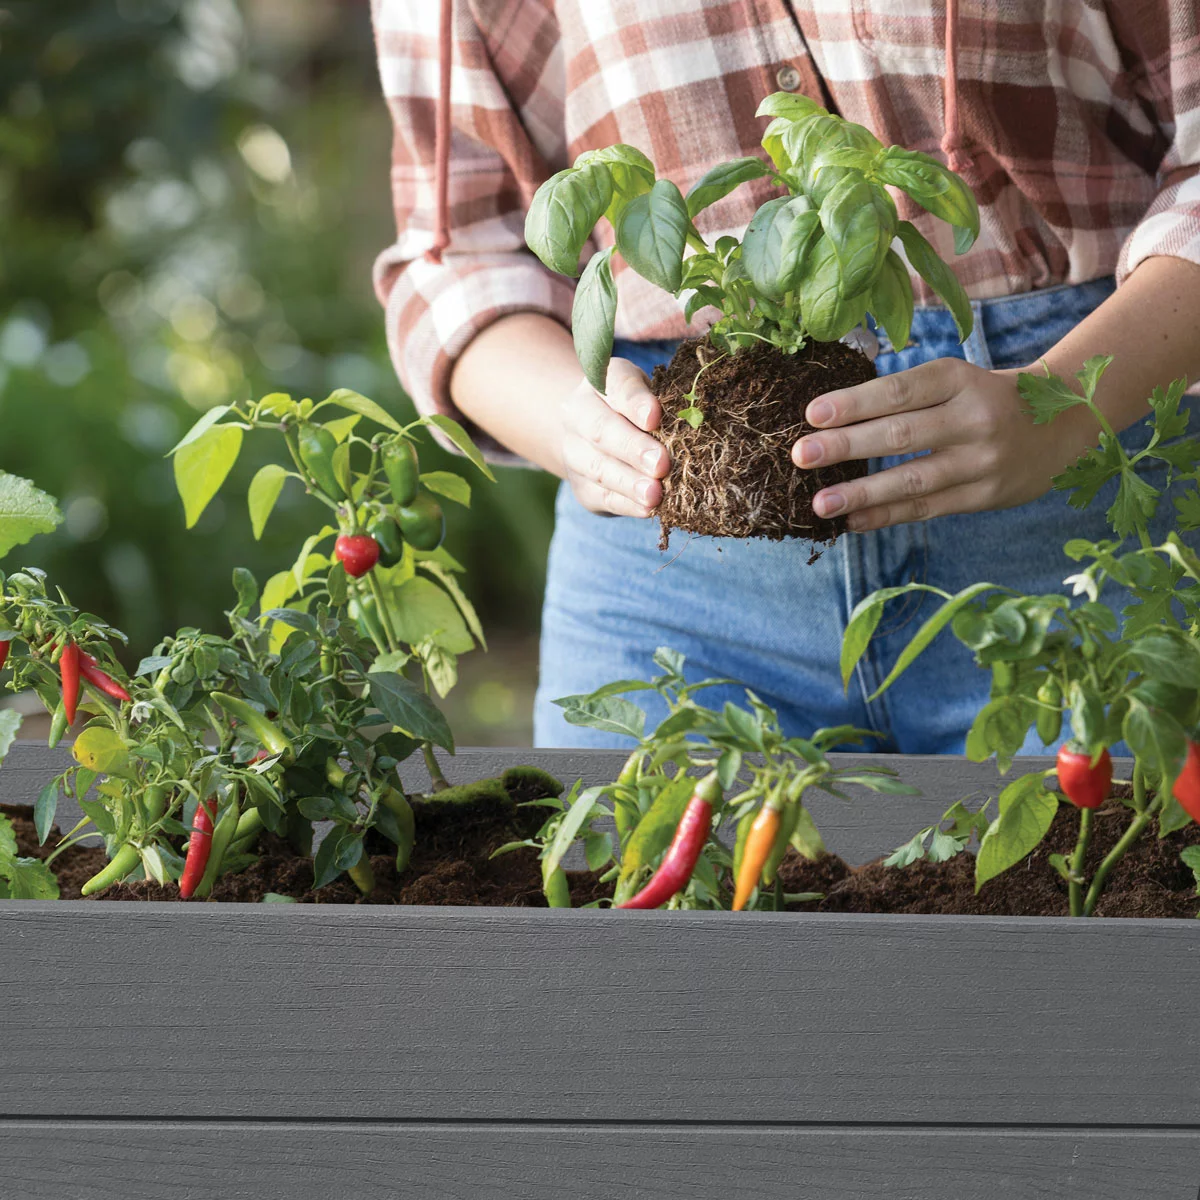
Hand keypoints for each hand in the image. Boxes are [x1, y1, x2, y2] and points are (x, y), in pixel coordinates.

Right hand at [560, 357, 669, 517]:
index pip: (618, 386)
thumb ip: (667, 404)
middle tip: (661, 464)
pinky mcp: (582, 487)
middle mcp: (579, 413)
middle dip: (633, 449)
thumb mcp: (653, 394)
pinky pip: (602, 496)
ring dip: (629, 483)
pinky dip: (626, 504)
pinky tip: (646, 508)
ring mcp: (575, 451)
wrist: (597, 436)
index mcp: (601, 382)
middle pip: (602, 430)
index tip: (655, 417)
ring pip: (599, 468)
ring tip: (654, 495)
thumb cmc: (641, 410)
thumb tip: (694, 425)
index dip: (636, 402)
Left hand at [791, 358, 1094, 531]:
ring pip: (912, 479)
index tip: (812, 414)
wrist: (1060, 427)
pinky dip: (885, 515)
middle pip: (901, 434)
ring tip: (820, 503)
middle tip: (801, 455)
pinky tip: (851, 521)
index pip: (900, 391)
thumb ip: (907, 395)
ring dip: (861, 493)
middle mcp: (974, 418)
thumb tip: (832, 418)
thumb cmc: (984, 398)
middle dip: (846, 446)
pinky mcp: (984, 495)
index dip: (855, 403)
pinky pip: (926, 508)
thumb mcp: (957, 380)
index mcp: (960, 379)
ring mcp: (982, 461)